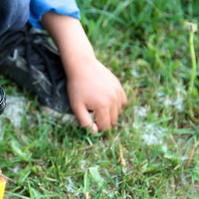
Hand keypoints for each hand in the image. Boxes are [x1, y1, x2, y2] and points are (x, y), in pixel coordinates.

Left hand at [41, 12, 126, 133]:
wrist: (82, 65)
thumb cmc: (76, 87)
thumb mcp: (76, 106)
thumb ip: (85, 122)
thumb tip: (95, 132)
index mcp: (103, 106)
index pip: (105, 126)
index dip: (98, 128)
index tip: (90, 123)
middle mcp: (113, 100)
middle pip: (113, 120)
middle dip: (104, 122)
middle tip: (93, 115)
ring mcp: (118, 92)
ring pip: (118, 111)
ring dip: (110, 113)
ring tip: (97, 107)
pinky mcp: (119, 86)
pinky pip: (122, 101)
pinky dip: (116, 105)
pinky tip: (106, 102)